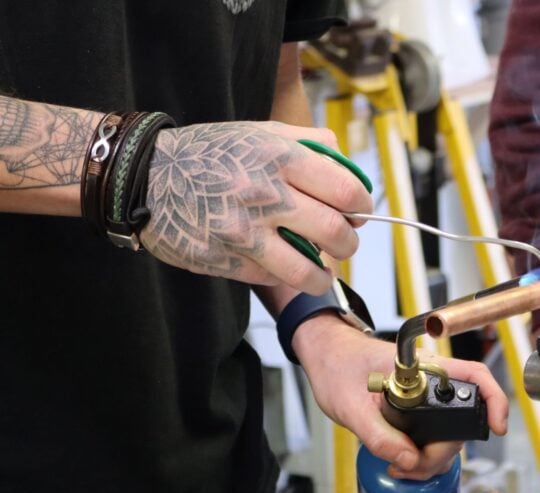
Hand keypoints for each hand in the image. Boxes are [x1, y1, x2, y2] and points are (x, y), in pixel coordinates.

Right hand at [143, 121, 371, 293]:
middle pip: (336, 232)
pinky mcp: (226, 261)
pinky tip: (280, 265)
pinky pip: (274, 279)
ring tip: (320, 270)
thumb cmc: (209, 154)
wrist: (143, 177)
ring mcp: (244, 232)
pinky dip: (284, 276)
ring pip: (309, 270)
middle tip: (343, 242)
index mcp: (279, 158)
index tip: (357, 211)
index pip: (347, 191)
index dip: (361, 206)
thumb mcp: (259, 131)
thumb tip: (349, 168)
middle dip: (349, 243)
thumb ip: (310, 144)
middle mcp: (264, 195)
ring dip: (322, 274)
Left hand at [294, 315, 509, 479]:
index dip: (493, 400)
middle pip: (461, 419)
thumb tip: (409, 461)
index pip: (474, 376)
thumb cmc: (337, 365)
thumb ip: (379, 435)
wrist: (325, 355)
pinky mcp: (417, 410)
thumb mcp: (350, 405)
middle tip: (411, 466)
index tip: (496, 426)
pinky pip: (433, 436)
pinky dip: (421, 456)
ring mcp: (426, 396)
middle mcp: (431, 381)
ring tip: (400, 467)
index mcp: (423, 368)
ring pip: (448, 433)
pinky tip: (402, 462)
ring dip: (430, 458)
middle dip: (442, 451)